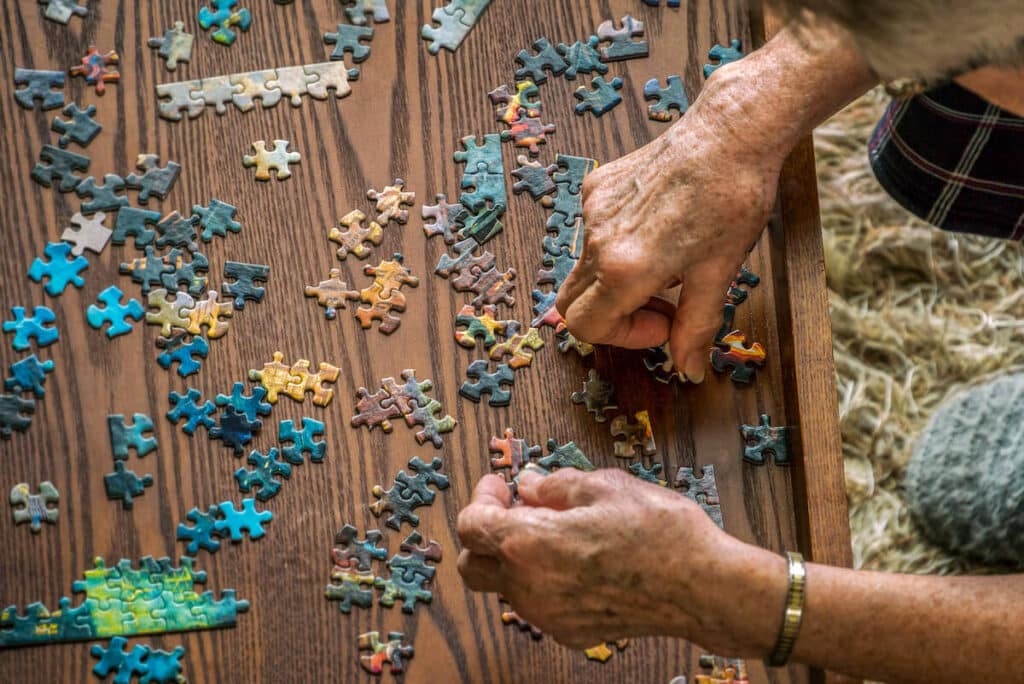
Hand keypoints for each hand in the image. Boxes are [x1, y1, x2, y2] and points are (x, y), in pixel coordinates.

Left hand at [456, 468, 785, 653]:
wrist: (703, 588)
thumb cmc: (659, 532)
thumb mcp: (605, 485)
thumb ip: (556, 485)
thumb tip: (530, 485)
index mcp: (530, 543)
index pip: (471, 525)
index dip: (481, 499)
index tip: (501, 485)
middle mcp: (530, 586)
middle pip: (473, 566)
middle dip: (484, 535)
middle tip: (516, 509)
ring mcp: (549, 615)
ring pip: (506, 586)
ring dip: (514, 557)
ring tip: (557, 531)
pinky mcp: (571, 632)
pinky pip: (539, 604)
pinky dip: (543, 581)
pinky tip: (578, 560)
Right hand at [555, 75, 786, 382]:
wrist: (732, 134)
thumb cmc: (732, 200)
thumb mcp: (718, 275)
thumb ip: (696, 328)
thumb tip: (689, 370)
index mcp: (625, 267)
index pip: (586, 326)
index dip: (622, 337)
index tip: (664, 324)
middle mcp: (599, 239)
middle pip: (572, 303)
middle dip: (613, 316)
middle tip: (662, 304)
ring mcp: (593, 211)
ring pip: (585, 269)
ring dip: (618, 282)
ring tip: (668, 264)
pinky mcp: (596, 187)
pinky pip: (592, 234)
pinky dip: (618, 247)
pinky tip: (659, 231)